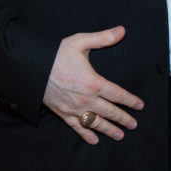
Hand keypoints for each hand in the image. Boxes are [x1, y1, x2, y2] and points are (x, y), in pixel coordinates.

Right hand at [43, 27, 143, 144]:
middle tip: (134, 124)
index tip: (139, 105)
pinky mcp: (62, 113)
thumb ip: (103, 38)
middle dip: (123, 119)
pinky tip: (94, 140)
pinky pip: (77, 127)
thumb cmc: (56, 54)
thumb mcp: (80, 42)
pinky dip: (86, 134)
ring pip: (96, 122)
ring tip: (120, 135)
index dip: (130, 100)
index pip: (117, 94)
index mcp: (93, 82)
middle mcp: (85, 98)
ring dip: (109, 130)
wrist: (31, 67)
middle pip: (109, 112)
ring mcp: (74, 108)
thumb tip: (121, 31)